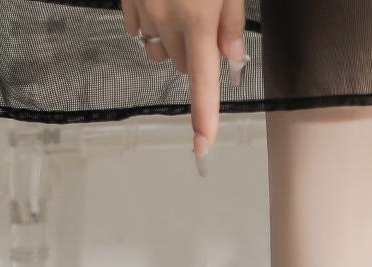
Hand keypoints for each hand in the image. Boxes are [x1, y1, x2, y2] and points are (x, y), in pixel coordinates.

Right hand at [121, 0, 249, 176]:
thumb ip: (232, 22)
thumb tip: (231, 61)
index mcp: (197, 22)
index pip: (202, 84)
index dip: (204, 119)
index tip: (202, 147)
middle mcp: (166, 22)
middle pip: (183, 66)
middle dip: (196, 57)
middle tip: (206, 25)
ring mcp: (142, 10)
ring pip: (161, 50)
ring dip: (174, 44)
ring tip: (183, 11)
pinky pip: (139, 28)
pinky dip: (152, 26)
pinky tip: (160, 2)